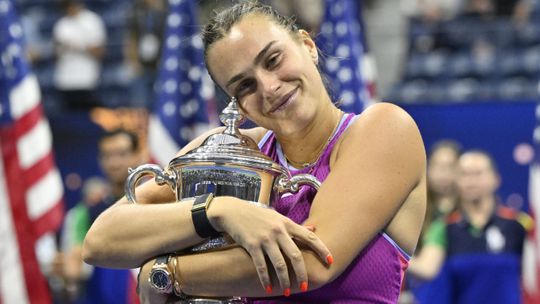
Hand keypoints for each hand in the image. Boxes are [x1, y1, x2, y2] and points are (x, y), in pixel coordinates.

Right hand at [208, 197, 331, 293]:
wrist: (233, 211)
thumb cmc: (257, 215)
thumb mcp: (277, 217)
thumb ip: (294, 226)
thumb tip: (313, 229)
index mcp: (287, 223)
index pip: (309, 236)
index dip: (322, 249)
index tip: (330, 261)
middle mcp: (278, 231)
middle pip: (295, 255)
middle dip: (302, 273)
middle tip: (306, 286)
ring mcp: (265, 238)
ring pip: (279, 264)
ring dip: (285, 280)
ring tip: (287, 292)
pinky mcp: (252, 245)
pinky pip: (261, 266)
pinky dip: (265, 279)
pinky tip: (268, 288)